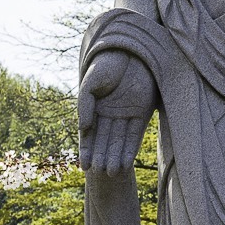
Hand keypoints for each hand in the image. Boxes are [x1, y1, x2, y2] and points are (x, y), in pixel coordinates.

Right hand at [78, 50, 156, 173]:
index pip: (90, 135)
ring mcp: (126, 115)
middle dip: (102, 158)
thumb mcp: (90, 84)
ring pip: (119, 141)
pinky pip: (135, 135)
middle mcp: (111, 115)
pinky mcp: (142, 113)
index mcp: (96, 109)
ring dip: (115, 157)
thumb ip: (84, 104)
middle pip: (105, 142)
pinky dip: (130, 149)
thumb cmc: (105, 65)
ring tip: (112, 173)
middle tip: (100, 174)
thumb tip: (82, 128)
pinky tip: (125, 163)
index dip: (87, 151)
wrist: (130, 51)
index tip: (84, 167)